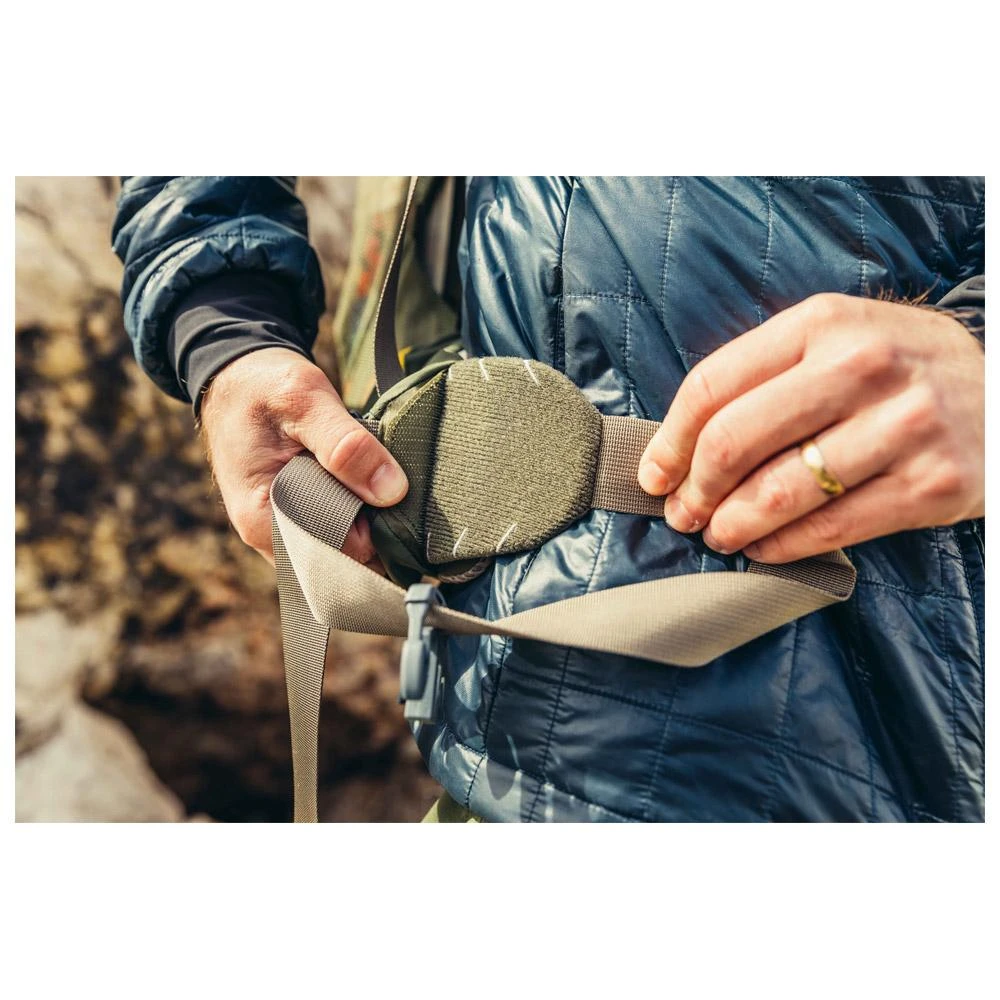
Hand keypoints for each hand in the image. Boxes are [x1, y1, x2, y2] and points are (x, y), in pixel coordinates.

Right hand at [199, 347, 406, 565]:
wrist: (236, 374)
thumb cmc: (262, 385)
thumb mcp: (304, 400)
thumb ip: (345, 445)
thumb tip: (392, 492)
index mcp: (262, 520)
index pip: (337, 556)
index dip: (376, 532)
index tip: (401, 500)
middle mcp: (270, 537)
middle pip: (343, 558)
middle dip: (378, 532)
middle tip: (401, 489)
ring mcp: (283, 530)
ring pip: (343, 547)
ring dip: (370, 520)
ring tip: (386, 482)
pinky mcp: (296, 517)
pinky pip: (337, 529)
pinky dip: (360, 511)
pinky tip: (372, 485)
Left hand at [638, 293, 984, 562]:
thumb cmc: (897, 368)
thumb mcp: (836, 339)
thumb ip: (765, 376)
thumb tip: (681, 444)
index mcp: (821, 324)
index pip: (713, 386)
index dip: (669, 440)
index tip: (653, 474)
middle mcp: (861, 366)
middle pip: (734, 441)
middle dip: (694, 490)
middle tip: (682, 513)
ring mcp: (901, 426)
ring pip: (777, 492)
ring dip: (730, 525)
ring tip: (717, 535)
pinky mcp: (929, 484)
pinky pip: (829, 527)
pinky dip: (779, 546)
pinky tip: (761, 548)